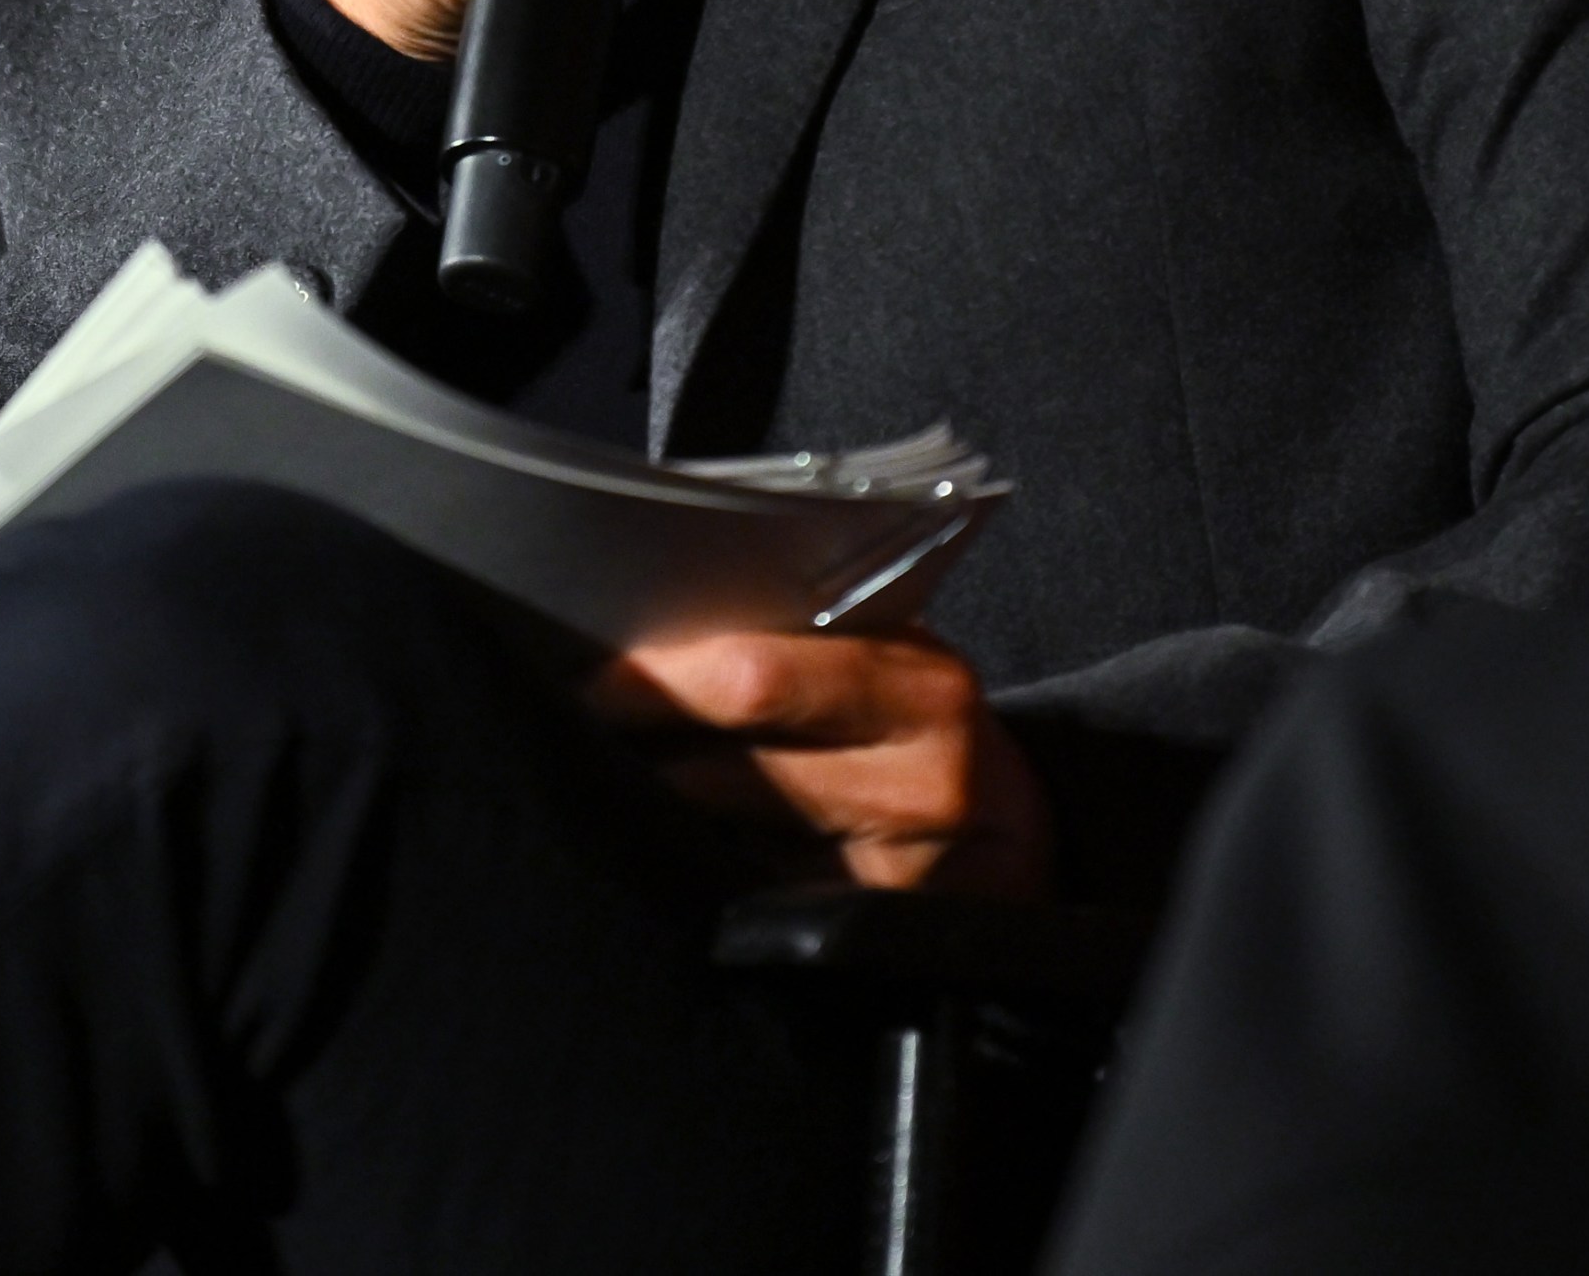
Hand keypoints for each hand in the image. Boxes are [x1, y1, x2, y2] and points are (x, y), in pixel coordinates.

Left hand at [593, 628, 1051, 897]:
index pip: (757, 680)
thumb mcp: (884, 658)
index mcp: (921, 688)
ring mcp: (901, 879)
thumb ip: (792, 646)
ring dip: (657, 817)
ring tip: (611, 785)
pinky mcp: (870, 942)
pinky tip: (674, 852)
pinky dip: (701, 874)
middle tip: (571, 734)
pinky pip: (752, 903)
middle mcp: (923, 785)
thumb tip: (643, 650)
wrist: (1017, 834)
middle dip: (639, 757)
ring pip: (729, 847)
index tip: (590, 683)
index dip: (659, 684)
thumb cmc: (919, 721)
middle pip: (730, 776)